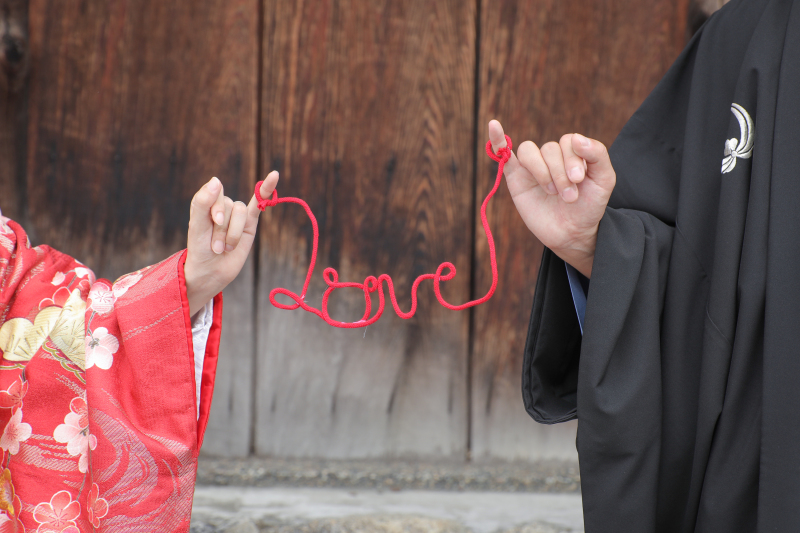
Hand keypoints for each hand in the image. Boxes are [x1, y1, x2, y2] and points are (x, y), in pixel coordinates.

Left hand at [184, 172, 278, 314]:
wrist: (211, 272)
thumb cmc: (200, 250)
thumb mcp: (197, 227)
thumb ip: (202, 203)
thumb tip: (216, 179)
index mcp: (206, 203)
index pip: (216, 192)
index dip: (218, 207)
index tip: (215, 223)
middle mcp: (222, 206)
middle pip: (230, 205)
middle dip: (223, 228)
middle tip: (216, 247)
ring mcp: (237, 214)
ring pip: (241, 212)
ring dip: (234, 233)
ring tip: (225, 248)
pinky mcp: (250, 222)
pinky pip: (260, 201)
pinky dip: (267, 188)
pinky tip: (274, 175)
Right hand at [488, 120, 615, 276]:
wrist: (572, 233)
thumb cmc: (588, 206)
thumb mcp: (604, 180)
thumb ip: (598, 154)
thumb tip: (576, 137)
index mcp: (572, 152)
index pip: (568, 141)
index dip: (572, 159)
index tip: (579, 180)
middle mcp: (552, 156)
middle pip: (549, 149)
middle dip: (560, 174)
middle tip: (569, 197)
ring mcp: (532, 166)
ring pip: (529, 151)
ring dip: (541, 171)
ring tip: (551, 193)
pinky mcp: (515, 177)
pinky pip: (502, 152)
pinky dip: (497, 139)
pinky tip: (493, 125)